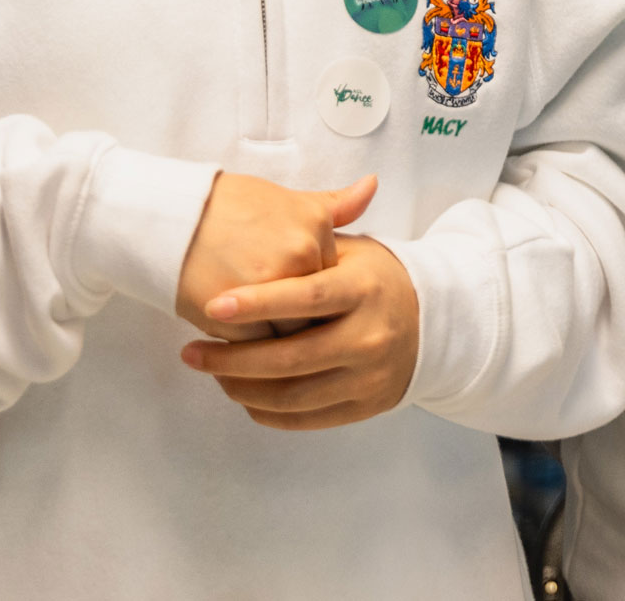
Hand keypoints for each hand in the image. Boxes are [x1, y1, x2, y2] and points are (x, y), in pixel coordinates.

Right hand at [173, 173, 373, 340]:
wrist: (171, 217)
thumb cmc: (228, 207)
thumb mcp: (286, 199)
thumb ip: (334, 205)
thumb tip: (372, 185)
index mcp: (314, 227)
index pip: (334, 280)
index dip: (318, 298)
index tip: (308, 307)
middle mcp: (300, 254)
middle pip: (318, 309)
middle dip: (306, 325)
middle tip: (293, 334)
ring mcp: (270, 286)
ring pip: (294, 334)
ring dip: (282, 346)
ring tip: (271, 351)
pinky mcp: (239, 315)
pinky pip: (260, 350)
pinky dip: (254, 356)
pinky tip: (245, 353)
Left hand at [177, 233, 419, 429]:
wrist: (433, 323)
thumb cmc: (375, 280)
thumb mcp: (354, 251)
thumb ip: (315, 237)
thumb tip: (267, 206)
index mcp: (365, 289)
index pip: (306, 299)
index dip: (258, 304)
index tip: (214, 305)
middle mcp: (370, 336)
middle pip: (291, 358)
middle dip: (232, 359)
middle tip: (191, 352)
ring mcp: (368, 377)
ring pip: (292, 396)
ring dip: (241, 388)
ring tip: (211, 371)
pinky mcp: (364, 406)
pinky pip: (304, 419)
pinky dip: (265, 410)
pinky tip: (241, 392)